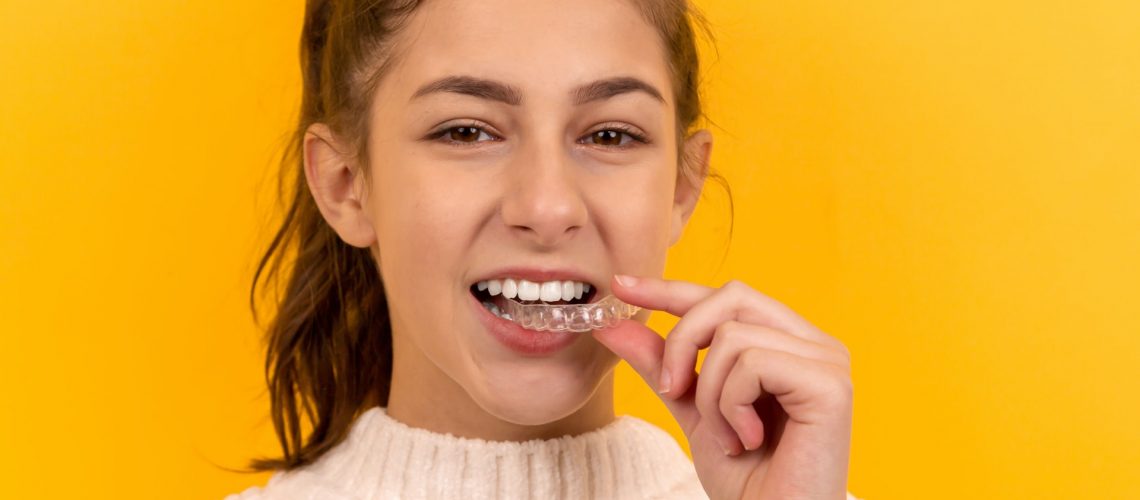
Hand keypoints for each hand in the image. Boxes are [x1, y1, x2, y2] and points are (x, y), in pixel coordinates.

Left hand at [592, 275, 852, 499]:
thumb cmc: (747, 479)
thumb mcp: (692, 410)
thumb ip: (662, 364)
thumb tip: (615, 322)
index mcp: (790, 343)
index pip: (728, 297)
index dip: (672, 288)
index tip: (622, 286)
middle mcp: (816, 343)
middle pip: (731, 297)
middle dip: (684, 341)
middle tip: (672, 390)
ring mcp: (828, 361)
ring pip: (733, 337)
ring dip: (710, 395)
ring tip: (728, 437)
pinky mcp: (830, 384)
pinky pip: (752, 364)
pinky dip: (731, 406)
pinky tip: (747, 440)